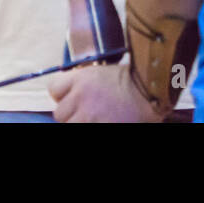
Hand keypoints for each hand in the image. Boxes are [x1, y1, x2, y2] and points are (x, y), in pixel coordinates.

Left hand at [47, 63, 163, 122]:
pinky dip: (91, 126)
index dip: (61, 94)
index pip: (53, 89)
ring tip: (94, 118)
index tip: (70, 97)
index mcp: (80, 78)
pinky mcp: (99, 127)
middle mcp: (80, 97)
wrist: (150, 92)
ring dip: (79, 122)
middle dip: (70, 114)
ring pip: (69, 125)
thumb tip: (68, 95)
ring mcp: (88, 116)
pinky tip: (102, 121)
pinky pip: (84, 129)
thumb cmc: (128, 81)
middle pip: (59, 113)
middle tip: (85, 112)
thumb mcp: (100, 73)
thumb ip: (81, 82)